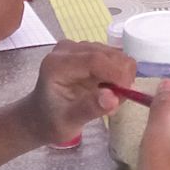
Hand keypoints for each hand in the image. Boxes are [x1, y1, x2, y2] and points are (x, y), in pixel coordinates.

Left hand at [20, 40, 136, 145]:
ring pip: (115, 54)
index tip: (128, 93)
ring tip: (109, 98)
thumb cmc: (52, 121)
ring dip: (120, 76)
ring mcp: (78, 47)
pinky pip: (114, 57)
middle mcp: (67, 50)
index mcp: (57, 65)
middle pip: (108, 54)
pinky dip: (118, 74)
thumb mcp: (70, 123)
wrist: (41, 116)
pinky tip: (107, 89)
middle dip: (121, 77)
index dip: (117, 73)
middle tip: (116, 101)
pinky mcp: (88, 50)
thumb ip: (91, 109)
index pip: (95, 60)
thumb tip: (113, 97)